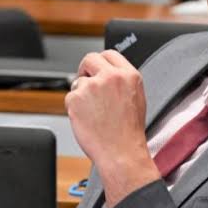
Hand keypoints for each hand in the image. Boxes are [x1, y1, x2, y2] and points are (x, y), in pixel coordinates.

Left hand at [65, 50, 159, 206]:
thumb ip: (122, 81)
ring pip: (78, 82)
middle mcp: (111, 77)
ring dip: (82, 94)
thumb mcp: (136, 98)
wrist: (121, 152)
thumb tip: (106, 73)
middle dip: (86, 70)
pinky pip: (70, 97)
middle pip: (90, 59)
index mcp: (129, 75)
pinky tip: (87, 119)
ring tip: (95, 113)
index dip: (101, 62)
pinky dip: (75, 108)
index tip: (96, 69)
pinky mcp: (75, 98)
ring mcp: (92, 86)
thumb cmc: (129, 131)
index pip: (109, 54)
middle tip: (88, 83)